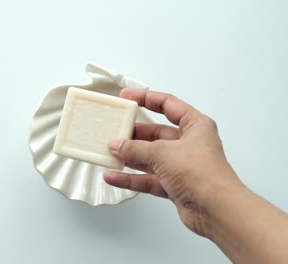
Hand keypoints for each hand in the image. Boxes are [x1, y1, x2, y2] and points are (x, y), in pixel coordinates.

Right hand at [103, 88, 241, 236]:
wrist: (216, 210)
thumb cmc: (202, 174)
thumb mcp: (163, 153)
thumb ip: (136, 148)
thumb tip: (117, 145)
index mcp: (195, 126)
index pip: (168, 104)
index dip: (146, 98)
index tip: (127, 97)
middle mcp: (189, 144)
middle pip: (155, 134)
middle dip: (133, 135)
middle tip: (114, 132)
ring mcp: (181, 166)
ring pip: (150, 158)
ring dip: (130, 157)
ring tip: (110, 153)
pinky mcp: (174, 185)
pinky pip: (148, 179)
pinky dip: (131, 178)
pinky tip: (114, 176)